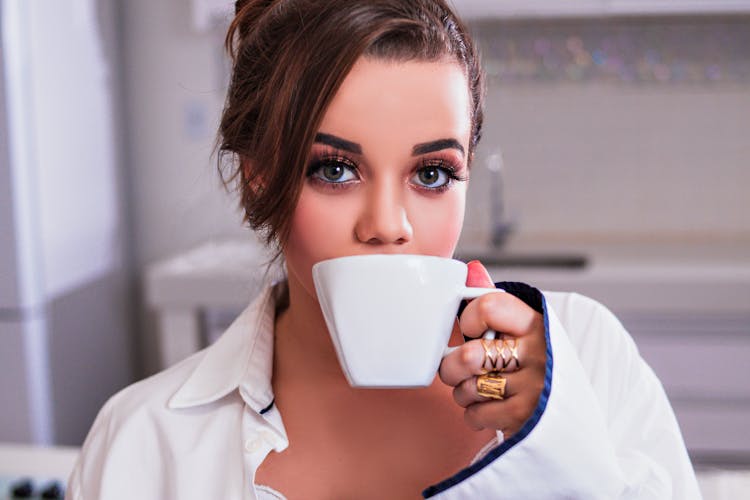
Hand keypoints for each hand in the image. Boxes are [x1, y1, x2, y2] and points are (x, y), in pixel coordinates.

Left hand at [438, 260, 546, 437]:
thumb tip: (472, 269)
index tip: (470, 330)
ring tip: (477, 390)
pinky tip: (488, 408)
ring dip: (463, 392)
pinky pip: (474, 414)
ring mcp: (533, 387)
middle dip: (451, 367)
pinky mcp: (526, 417)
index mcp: (535, 324)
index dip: (468, 319)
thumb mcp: (525, 329)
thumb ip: (498, 304)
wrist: (573, 410)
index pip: (487, 307)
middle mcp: (538, 354)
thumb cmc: (537, 362)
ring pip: (467, 388)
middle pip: (468, 355)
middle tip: (457, 369)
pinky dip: (473, 414)